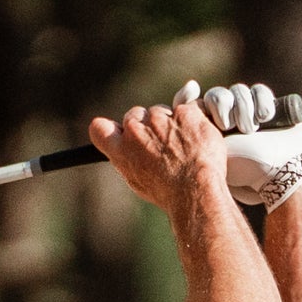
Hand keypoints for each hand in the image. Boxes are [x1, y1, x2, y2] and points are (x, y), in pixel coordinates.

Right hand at [86, 97, 228, 214]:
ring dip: (173, 122)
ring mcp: (161, 118)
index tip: (121, 132)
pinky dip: (197, 119)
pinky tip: (201, 140)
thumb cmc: (171, 193)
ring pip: (164, 111)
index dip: (112, 129)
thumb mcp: (141, 183)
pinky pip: (191, 107)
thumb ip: (130, 160)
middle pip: (136, 115)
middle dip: (148, 125)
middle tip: (165, 146)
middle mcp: (136, 130)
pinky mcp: (184, 111)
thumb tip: (129, 150)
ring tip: (187, 149)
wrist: (197, 189)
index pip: (100, 129)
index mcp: (122, 151)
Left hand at [172, 80, 301, 209]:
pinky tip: (265, 117)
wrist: (282, 173)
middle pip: (217, 95)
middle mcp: (229, 119)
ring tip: (250, 128)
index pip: (197, 105)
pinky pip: (259, 90)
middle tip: (228, 125)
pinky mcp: (268, 107)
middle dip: (221, 106)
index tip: (191, 90)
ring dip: (243, 107)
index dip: (190, 95)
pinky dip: (261, 100)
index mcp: (211, 132)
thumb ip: (194, 145)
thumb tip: (173, 127)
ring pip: (238, 91)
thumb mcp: (213, 160)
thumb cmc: (247, 174)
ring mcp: (249, 112)